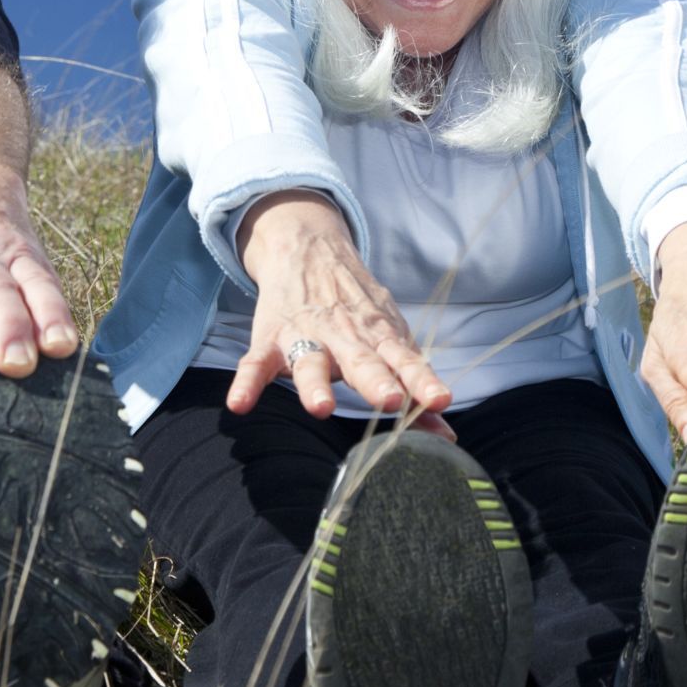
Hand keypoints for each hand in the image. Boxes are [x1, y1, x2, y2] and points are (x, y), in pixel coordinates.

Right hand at [227, 192, 454, 436]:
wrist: (309, 250)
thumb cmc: (356, 308)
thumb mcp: (390, 337)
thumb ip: (412, 386)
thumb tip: (447, 437)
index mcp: (377, 338)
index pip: (406, 360)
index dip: (423, 380)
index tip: (440, 399)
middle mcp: (345, 338)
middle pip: (361, 362)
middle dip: (375, 381)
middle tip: (390, 399)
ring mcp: (306, 336)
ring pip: (310, 362)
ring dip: (315, 384)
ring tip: (320, 406)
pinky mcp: (271, 339)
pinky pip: (256, 364)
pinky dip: (246, 383)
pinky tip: (240, 404)